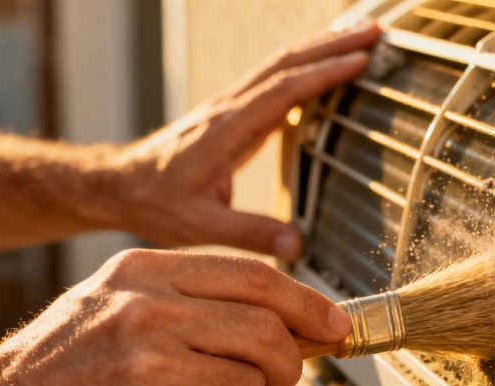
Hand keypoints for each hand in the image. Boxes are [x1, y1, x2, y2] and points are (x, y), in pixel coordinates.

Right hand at [0, 249, 349, 385]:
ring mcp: (148, 364)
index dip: (306, 304)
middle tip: (280, 379)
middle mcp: (150, 310)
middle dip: (289, 364)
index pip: (254, 279)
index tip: (334, 325)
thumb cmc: (68, 359)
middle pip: (265, 333)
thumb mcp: (121, 299)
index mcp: (147, 271)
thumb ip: (198, 298)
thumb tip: (290, 319)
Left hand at [105, 22, 380, 259]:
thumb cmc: (156, 203)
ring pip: (280, 64)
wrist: (120, 186)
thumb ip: (251, 233)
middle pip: (286, 63)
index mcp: (227, 130)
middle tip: (375, 32)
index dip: (323, 74)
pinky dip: (303, 65)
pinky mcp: (231, 113)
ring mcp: (230, 106)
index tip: (361, 59)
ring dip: (320, 47)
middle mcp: (230, 109)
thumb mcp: (201, 226)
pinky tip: (321, 65)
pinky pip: (273, 79)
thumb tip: (297, 244)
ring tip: (359, 36)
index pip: (283, 90)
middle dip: (332, 45)